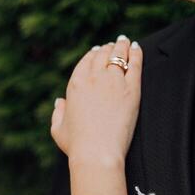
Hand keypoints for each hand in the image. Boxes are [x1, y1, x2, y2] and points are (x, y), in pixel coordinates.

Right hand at [51, 34, 141, 163]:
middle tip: (114, 45)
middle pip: (102, 55)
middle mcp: (93, 78)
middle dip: (108, 48)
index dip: (93, 55)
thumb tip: (59, 102)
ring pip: (118, 55)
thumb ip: (58, 112)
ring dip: (122, 46)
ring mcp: (113, 81)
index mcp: (75, 84)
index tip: (98, 51)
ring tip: (126, 42)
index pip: (86, 62)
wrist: (96, 152)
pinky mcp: (131, 89)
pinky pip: (135, 64)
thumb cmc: (77, 145)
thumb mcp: (58, 129)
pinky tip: (137, 48)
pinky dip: (136, 53)